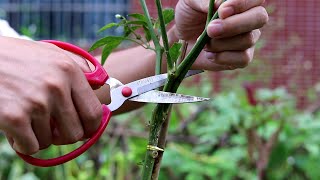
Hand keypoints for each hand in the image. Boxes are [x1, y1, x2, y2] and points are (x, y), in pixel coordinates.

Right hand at [0, 36, 101, 154]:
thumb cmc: (17, 56)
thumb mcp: (52, 53)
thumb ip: (79, 67)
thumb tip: (100, 85)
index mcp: (69, 71)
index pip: (93, 113)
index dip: (90, 127)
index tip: (83, 130)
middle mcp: (57, 87)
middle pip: (76, 133)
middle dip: (65, 136)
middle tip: (54, 129)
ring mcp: (36, 103)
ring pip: (50, 141)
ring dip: (40, 135)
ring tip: (29, 120)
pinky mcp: (14, 117)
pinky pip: (32, 146)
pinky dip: (24, 143)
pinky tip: (17, 129)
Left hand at [174, 0, 268, 70]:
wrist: (182, 41)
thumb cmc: (189, 16)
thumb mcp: (191, 3)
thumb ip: (205, 0)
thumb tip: (221, 5)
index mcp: (241, 1)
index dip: (241, 4)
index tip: (222, 11)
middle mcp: (250, 18)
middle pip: (260, 18)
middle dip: (234, 25)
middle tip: (210, 30)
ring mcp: (249, 38)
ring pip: (247, 40)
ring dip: (220, 43)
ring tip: (204, 43)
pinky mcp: (243, 57)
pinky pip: (243, 58)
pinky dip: (222, 57)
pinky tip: (210, 54)